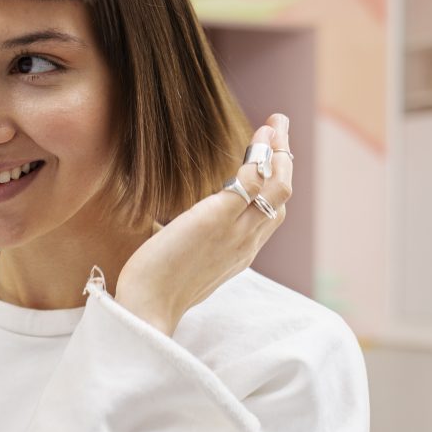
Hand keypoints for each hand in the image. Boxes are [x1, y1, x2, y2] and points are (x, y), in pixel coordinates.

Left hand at [114, 113, 292, 334]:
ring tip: (274, 124)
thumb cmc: (154, 287)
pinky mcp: (217, 220)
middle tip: (279, 128)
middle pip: (281, 197)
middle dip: (284, 160)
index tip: (269, 158)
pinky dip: (259, 156)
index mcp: (239, 254)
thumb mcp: (178, 261)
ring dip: (278, 151)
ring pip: (277, 187)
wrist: (147, 307)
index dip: (274, 184)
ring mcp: (235, 232)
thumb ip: (183, 243)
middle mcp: (245, 243)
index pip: (269, 214)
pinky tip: (256, 137)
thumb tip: (163, 231)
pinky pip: (251, 182)